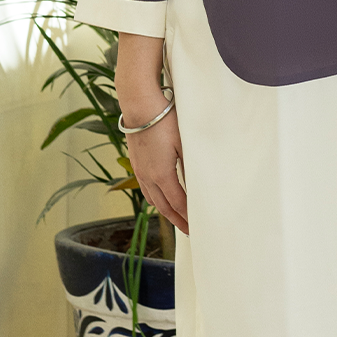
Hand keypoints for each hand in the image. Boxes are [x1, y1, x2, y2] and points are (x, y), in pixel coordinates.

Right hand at [125, 100, 188, 234]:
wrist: (140, 105)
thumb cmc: (165, 121)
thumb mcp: (184, 143)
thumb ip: (191, 165)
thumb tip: (201, 183)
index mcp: (162, 175)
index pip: (178, 204)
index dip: (188, 217)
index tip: (197, 226)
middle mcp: (148, 176)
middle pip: (164, 207)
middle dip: (177, 220)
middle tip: (189, 231)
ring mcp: (140, 170)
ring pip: (152, 199)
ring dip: (165, 210)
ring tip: (176, 217)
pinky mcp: (136, 162)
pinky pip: (145, 188)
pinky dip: (155, 198)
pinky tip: (159, 196)